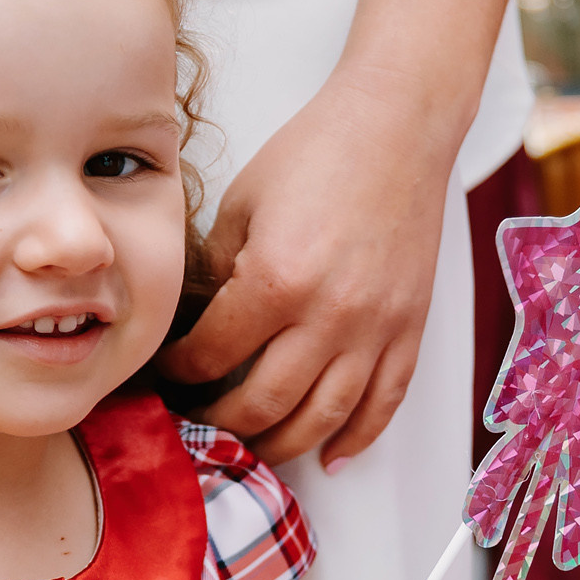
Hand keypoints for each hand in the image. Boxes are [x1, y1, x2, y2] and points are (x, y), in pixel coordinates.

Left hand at [159, 72, 451, 466]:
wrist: (397, 126)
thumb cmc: (318, 152)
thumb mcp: (241, 205)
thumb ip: (218, 273)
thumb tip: (198, 326)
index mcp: (275, 281)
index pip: (211, 356)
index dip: (179, 373)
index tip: (169, 375)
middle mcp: (329, 316)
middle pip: (263, 405)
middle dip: (221, 421)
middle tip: (200, 421)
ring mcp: (376, 329)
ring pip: (322, 419)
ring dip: (281, 444)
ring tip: (253, 446)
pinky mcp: (410, 329)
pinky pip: (383, 403)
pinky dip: (356, 437)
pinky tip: (331, 453)